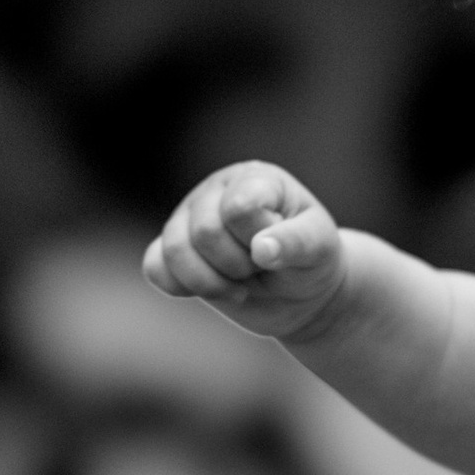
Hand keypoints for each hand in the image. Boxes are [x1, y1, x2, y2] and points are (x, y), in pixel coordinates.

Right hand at [144, 161, 348, 344]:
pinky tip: (214, 290)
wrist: (300, 294)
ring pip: (174, 251)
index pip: (238, 207)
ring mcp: (188, 220)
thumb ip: (296, 242)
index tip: (276, 248)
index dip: (256, 238)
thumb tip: (262, 249)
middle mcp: (215, 193)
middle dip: (238, 264)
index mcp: (254, 180)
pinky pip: (155, 268)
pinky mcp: (172, 252)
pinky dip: (182, 287)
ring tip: (241, 284)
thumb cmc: (312, 261)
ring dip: (212, 282)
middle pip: (204, 231)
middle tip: (260, 268)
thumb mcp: (319, 249)